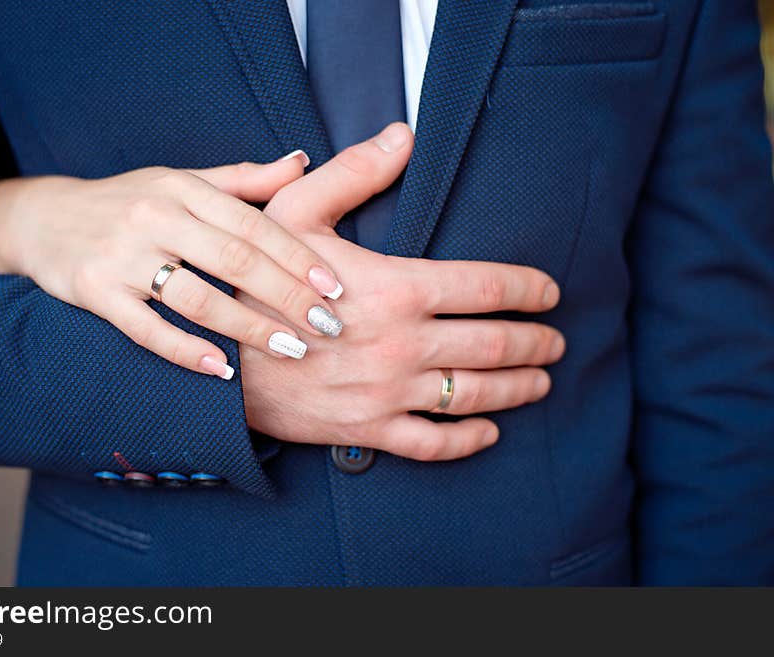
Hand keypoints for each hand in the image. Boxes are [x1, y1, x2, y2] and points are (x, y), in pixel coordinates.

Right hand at [0, 153, 347, 378]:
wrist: (41, 219)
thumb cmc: (127, 201)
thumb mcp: (180, 180)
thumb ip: (242, 179)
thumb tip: (302, 163)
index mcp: (181, 188)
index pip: (252, 222)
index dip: (297, 255)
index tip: (335, 286)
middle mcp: (153, 217)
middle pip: (233, 259)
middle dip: (287, 296)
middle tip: (327, 326)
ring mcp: (122, 256)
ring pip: (196, 297)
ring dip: (248, 328)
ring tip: (291, 350)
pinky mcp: (95, 291)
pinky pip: (146, 328)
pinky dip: (186, 350)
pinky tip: (224, 371)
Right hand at [240, 123, 564, 460]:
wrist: (217, 355)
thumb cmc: (257, 279)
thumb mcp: (295, 213)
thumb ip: (353, 173)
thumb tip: (404, 135)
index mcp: (397, 287)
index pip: (488, 286)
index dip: (529, 289)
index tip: (550, 292)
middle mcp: (404, 343)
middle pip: (495, 344)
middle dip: (536, 343)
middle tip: (556, 341)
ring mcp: (389, 391)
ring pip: (474, 395)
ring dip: (519, 388)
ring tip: (542, 381)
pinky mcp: (369, 429)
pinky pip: (433, 443)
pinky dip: (469, 440)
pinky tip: (490, 431)